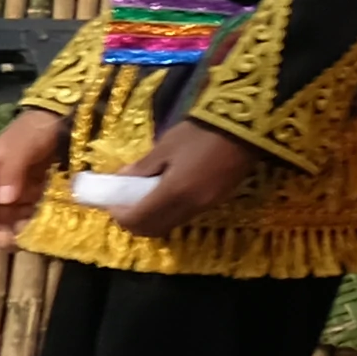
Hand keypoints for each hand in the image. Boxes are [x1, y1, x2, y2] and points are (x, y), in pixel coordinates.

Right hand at [0, 109, 69, 246]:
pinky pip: (24, 218)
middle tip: (10, 240)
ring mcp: (11, 195)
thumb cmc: (34, 130)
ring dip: (11, 234)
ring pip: (3, 223)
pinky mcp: (30, 198)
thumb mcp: (21, 146)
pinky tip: (40, 229)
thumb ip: (11, 171)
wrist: (59, 121)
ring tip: (27, 237)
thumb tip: (3, 200)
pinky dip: (28, 227)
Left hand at [118, 124, 254, 233]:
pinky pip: (184, 216)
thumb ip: (142, 167)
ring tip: (143, 197)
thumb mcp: (165, 146)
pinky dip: (168, 212)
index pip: (138, 219)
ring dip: (151, 218)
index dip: (119, 214)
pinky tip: (166, 194)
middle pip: (153, 229)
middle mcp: (190, 207)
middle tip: (124, 204)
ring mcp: (205, 206)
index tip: (111, 201)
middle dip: (133, 221)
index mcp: (174, 192)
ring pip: (169, 225)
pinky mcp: (216, 201)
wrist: (245, 126)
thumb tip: (121, 179)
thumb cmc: (200, 133)